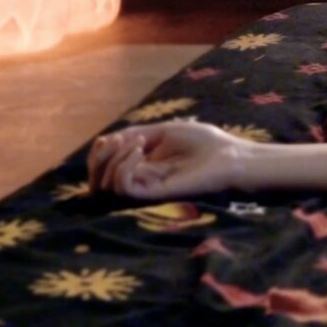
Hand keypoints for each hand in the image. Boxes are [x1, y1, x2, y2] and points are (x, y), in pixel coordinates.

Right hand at [87, 121, 250, 198]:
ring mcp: (146, 188)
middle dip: (99, 158)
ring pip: (106, 185)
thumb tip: (105, 140)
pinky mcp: (154, 195)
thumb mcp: (164, 131)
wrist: (229, 155)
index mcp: (141, 166)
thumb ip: (135, 135)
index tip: (108, 138)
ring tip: (136, 144)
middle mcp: (139, 179)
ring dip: (113, 159)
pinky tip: (140, 152)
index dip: (98, 153)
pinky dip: (123, 167)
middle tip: (116, 140)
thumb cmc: (204, 142)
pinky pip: (123, 187)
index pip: (104, 168)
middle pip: (97, 181)